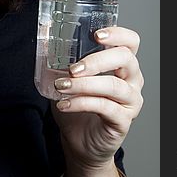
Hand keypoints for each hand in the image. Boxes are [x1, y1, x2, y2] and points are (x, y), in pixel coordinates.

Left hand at [52, 26, 143, 170]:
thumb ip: (63, 61)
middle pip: (126, 59)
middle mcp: (132, 81)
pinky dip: (81, 103)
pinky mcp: (123, 121)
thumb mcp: (69, 80)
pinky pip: (105, 107)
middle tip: (72, 68)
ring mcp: (130, 102)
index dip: (118, 34)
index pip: (131, 43)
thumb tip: (44, 43)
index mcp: (123, 65)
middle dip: (96, 60)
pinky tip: (64, 104)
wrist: (79, 142)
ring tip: (61, 85)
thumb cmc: (78, 107)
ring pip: (113, 85)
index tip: (96, 35)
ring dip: (84, 84)